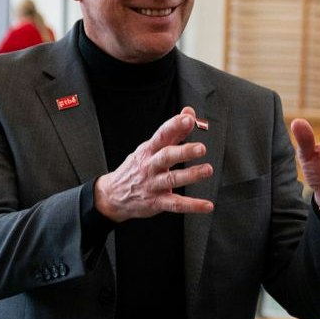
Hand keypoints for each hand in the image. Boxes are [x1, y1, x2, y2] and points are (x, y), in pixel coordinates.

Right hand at [94, 108, 214, 221]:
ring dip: (191, 175)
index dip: (174, 126)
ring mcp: (153, 185)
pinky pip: (175, 204)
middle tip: (201, 148)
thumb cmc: (136, 168)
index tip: (188, 119)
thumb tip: (189, 113)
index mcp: (149, 150)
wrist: (112, 195)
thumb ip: (173, 132)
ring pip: (172, 179)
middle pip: (166, 156)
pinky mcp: (156, 202)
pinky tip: (207, 205)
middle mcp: (150, 166)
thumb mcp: (149, 148)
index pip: (161, 135)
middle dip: (183, 152)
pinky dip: (192, 205)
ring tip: (207, 170)